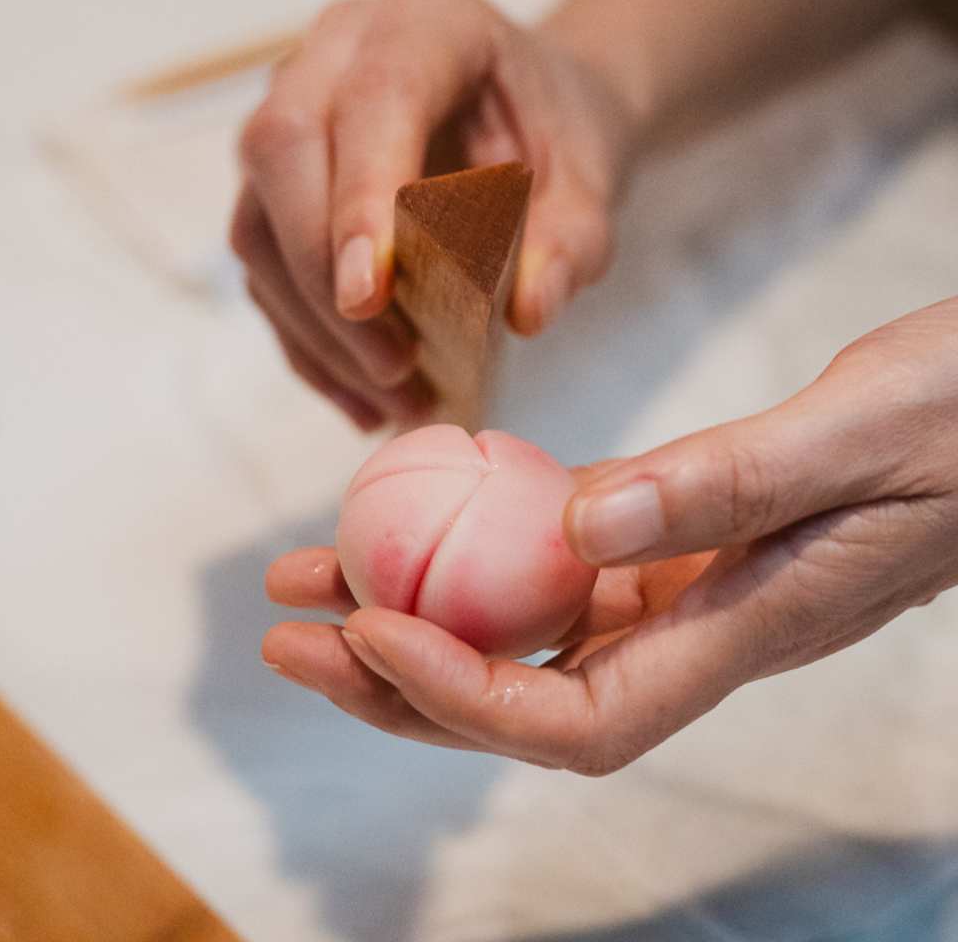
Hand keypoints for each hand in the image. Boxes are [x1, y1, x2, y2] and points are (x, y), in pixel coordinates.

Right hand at [230, 0, 636, 429]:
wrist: (528, 118)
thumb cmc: (556, 137)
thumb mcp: (592, 183)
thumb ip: (573, 241)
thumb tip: (529, 311)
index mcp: (425, 23)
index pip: (373, 99)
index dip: (358, 197)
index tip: (369, 296)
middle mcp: (335, 55)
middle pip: (281, 152)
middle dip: (322, 278)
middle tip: (394, 367)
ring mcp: (293, 117)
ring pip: (256, 223)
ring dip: (314, 330)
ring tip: (393, 401)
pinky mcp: (276, 187)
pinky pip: (263, 269)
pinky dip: (307, 344)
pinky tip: (362, 398)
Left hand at [261, 298, 957, 773]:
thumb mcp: (862, 433)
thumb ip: (729, 485)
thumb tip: (577, 529)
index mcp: (744, 630)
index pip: (578, 719)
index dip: (462, 695)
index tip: (367, 632)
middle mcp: (698, 630)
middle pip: (522, 698)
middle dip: (396, 681)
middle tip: (289, 633)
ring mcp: (682, 587)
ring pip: (523, 633)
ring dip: (412, 611)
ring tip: (310, 575)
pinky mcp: (674, 535)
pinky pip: (556, 562)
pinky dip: (478, 548)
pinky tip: (417, 516)